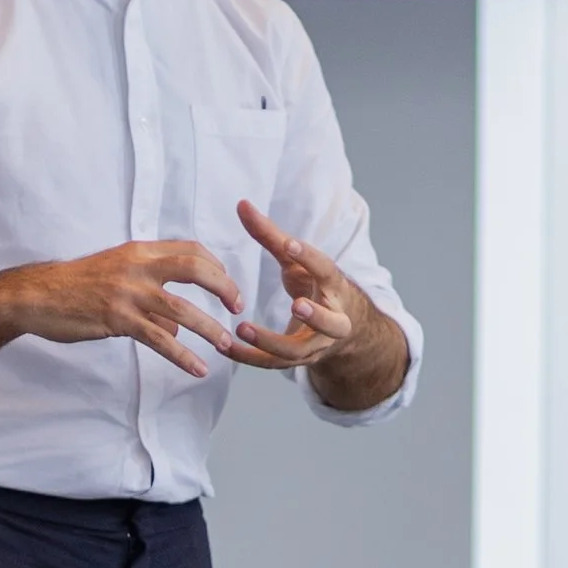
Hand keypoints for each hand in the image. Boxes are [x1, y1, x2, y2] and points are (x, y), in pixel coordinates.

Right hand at [0, 238, 243, 397]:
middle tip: (237, 308)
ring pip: (182, 308)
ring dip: (209, 328)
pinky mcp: (117, 318)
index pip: (190, 249)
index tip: (228, 285)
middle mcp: (137, 266)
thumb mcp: (115, 279)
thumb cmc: (74, 288)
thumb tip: (176, 326)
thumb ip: (149, 297)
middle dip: (223, 287)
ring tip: (226, 346)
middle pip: (195, 268)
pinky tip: (197, 369)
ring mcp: (127, 291)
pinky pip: (159, 338)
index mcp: (138, 251)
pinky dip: (183, 355)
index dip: (216, 266)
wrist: (34, 295)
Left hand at [228, 200, 407, 407]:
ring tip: (242, 329)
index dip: (309, 257)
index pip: (326, 270)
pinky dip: (249, 357)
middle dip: (316, 315)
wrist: (343, 330)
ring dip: (271, 342)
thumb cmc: (316, 286)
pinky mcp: (298, 362)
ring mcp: (317, 345)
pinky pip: (273, 364)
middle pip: (331, 323)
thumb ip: (272, 236)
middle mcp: (334, 319)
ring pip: (298, 351)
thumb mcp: (299, 262)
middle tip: (296, 305)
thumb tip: (241, 203)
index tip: (289, 245)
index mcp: (334, 287)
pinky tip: (224, 347)